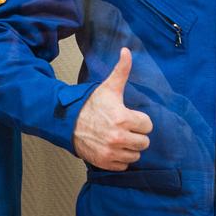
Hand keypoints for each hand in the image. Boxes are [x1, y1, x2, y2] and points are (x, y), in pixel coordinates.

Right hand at [73, 47, 153, 169]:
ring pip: (135, 154)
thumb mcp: (108, 87)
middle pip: (144, 142)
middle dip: (135, 134)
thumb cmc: (91, 104)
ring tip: (117, 137)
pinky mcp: (105, 162)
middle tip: (123, 127)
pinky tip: (111, 147)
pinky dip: (119, 158)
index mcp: (123, 118)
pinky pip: (124, 164)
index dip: (138, 120)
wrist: (67, 121)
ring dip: (128, 147)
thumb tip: (127, 50)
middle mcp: (118, 137)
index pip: (147, 125)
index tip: (128, 116)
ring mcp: (112, 151)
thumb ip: (121, 70)